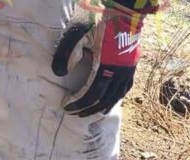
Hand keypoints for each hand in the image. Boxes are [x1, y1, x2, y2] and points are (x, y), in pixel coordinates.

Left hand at [52, 1, 158, 116]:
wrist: (125, 12)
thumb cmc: (100, 23)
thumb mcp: (79, 35)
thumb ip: (68, 54)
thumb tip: (61, 74)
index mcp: (105, 66)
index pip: (90, 94)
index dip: (77, 103)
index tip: (65, 106)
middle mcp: (118, 72)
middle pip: (102, 100)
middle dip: (86, 109)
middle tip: (74, 113)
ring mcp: (128, 70)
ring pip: (115, 98)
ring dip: (100, 108)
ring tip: (89, 113)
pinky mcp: (132, 67)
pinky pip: (125, 89)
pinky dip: (115, 99)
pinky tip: (108, 103)